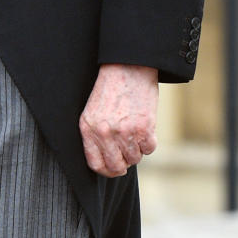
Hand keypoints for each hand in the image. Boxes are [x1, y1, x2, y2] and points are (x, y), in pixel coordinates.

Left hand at [79, 63, 158, 177]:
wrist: (128, 67)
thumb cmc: (111, 89)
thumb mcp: (93, 111)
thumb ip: (96, 135)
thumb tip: (106, 161)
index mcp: (88, 128)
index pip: (95, 164)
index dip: (106, 170)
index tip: (113, 169)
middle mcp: (104, 132)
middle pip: (116, 166)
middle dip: (123, 165)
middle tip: (127, 156)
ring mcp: (124, 132)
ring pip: (134, 158)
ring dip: (136, 150)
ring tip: (135, 133)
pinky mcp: (144, 128)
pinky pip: (149, 149)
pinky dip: (149, 142)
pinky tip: (145, 128)